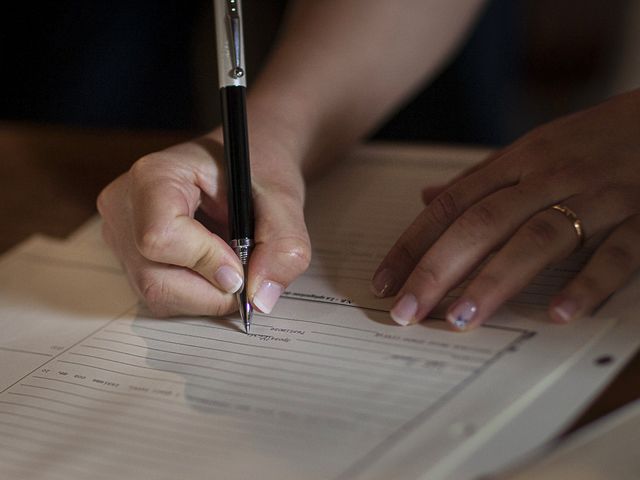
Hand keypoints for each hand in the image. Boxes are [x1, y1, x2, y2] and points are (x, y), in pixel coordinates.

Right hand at [97, 131, 310, 316]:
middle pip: (156, 278)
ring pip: (158, 295)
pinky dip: (198, 297)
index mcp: (154, 175)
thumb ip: (284, 245)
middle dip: (212, 290)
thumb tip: (262, 298)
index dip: (205, 261)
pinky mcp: (130, 259)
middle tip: (246, 273)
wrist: (244, 165)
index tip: (241, 265)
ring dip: (208, 296)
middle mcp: (125, 206)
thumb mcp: (284, 199)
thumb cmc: (257, 172)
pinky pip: (161, 297)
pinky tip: (216, 270)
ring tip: (233, 265)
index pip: (160, 237)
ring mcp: (121, 235)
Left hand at [372, 89, 639, 329]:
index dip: (413, 243)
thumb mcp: (532, 148)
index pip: (452, 205)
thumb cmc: (593, 140)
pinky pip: (616, 254)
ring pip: (538, 238)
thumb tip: (426, 197)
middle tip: (406, 312)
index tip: (384, 282)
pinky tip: (556, 314)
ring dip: (496, 280)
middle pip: (483, 224)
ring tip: (461, 318)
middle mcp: (550, 177)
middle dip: (438, 269)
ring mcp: (598, 197)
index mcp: (519, 162)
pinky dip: (586, 283)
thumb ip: (480, 179)